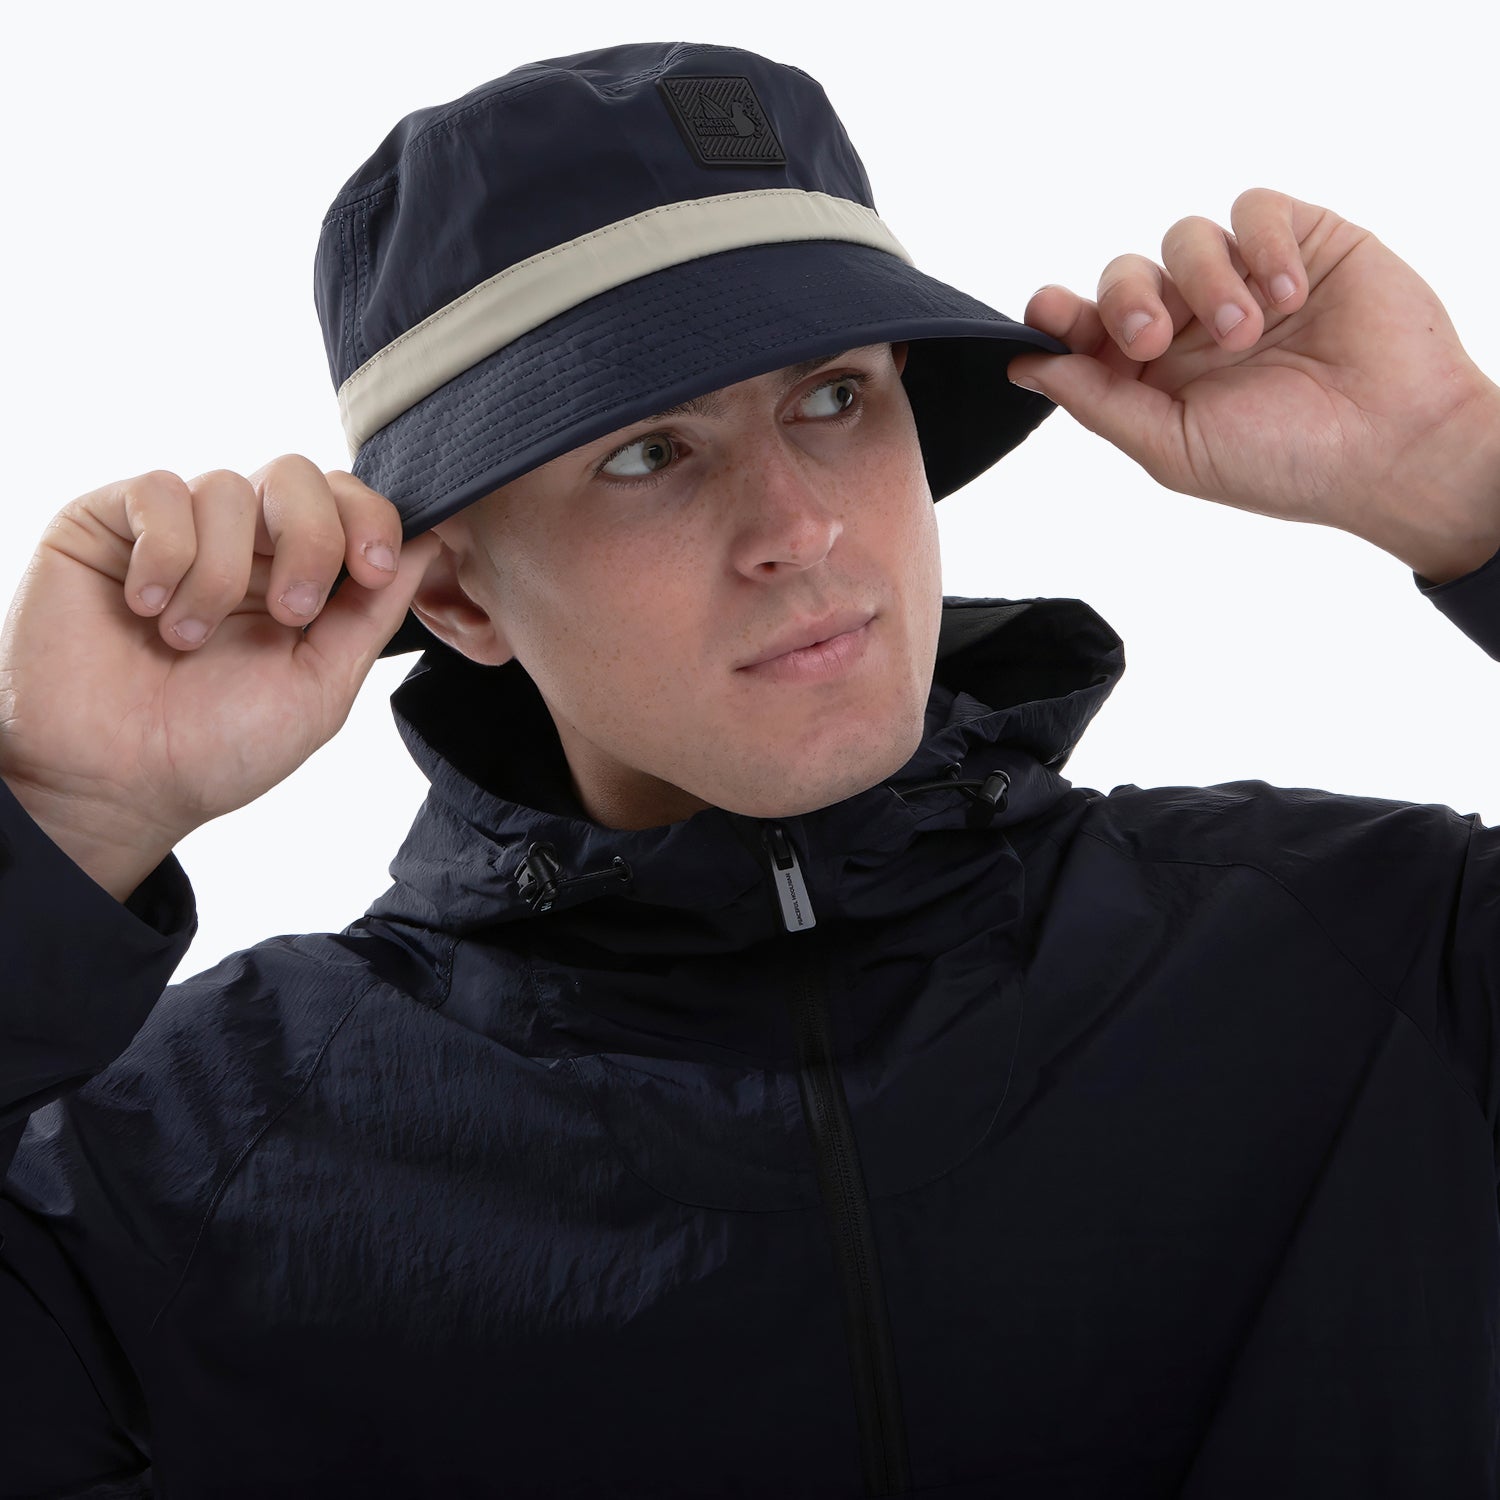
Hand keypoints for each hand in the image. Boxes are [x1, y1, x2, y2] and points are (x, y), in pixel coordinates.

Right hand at [0, 458, 439, 900]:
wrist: (115, 785)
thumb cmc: (214, 750)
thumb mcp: (321, 686)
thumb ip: (373, 614)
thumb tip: (432, 544)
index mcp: (296, 575)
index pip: (347, 503)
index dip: (371, 520)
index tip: (375, 571)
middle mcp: (240, 543)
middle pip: (299, 475)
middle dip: (312, 539)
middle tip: (291, 614)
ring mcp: (175, 528)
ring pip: (228, 487)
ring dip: (221, 576)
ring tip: (188, 642)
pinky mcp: (108, 522)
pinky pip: (160, 492)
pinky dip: (165, 555)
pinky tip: (146, 609)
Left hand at [1007, 188, 1499, 582]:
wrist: (1394, 445)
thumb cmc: (1286, 463)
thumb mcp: (1172, 447)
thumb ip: (1098, 402)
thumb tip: (1027, 367)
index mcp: (1155, 376)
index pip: (1090, 327)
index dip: (1061, 313)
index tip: (1047, 312)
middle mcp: (1193, 324)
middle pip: (1124, 274)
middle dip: (1125, 299)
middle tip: (1151, 339)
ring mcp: (1245, 280)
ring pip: (1184, 238)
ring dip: (1206, 283)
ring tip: (1246, 333)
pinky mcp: (1302, 241)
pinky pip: (1253, 209)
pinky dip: (1261, 246)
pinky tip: (1288, 295)